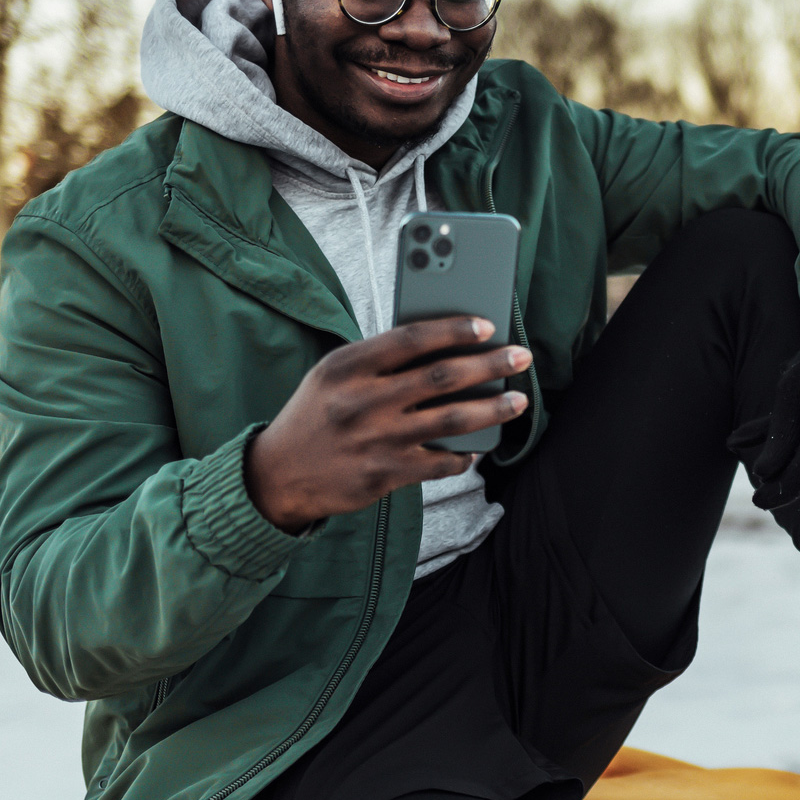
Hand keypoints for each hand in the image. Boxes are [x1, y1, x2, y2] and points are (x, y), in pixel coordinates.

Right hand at [245, 317, 531, 531]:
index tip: (487, 326)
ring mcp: (376, 439)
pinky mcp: (385, 473)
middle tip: (521, 358)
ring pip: (451, 420)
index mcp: (348, 366)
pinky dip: (465, 455)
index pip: (411, 338)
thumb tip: (445, 345)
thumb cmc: (317, 413)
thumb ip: (379, 359)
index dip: (454, 330)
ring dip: (493, 410)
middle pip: (442, 377)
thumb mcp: (334, 374)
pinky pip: (441, 463)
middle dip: (490, 365)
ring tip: (519, 400)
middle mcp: (363, 401)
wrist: (278, 473)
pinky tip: (479, 448)